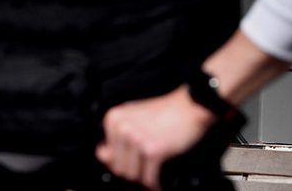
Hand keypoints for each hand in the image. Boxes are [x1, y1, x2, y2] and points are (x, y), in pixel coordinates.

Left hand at [95, 86, 215, 190]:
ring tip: (152, 174)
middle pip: (118, 167)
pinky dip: (155, 184)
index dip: (119, 163)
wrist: (189, 107)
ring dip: (144, 178)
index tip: (132, 163)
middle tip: (145, 169)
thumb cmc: (164, 113)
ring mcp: (136, 139)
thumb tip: (102, 156)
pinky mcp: (153, 150)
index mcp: (113, 119)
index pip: (105, 155)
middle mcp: (122, 128)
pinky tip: (159, 183)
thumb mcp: (133, 119)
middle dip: (133, 172)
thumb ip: (116, 138)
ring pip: (132, 175)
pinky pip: (148, 178)